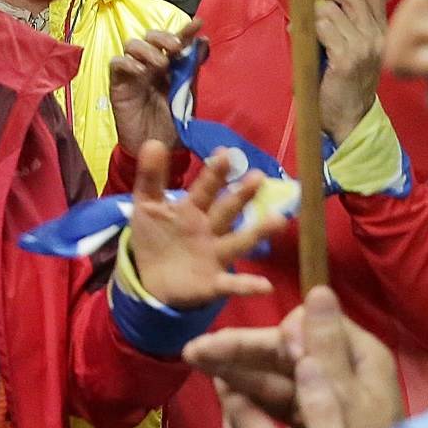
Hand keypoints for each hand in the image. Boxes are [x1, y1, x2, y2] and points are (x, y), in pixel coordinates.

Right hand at [108, 27, 188, 169]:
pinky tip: (141, 72)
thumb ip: (193, 69)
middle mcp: (150, 64)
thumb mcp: (188, 95)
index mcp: (170, 66)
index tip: (197, 24)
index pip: (175, 41)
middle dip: (163, 37)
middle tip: (175, 48)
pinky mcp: (118, 84)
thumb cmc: (172, 124)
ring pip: (132, 44)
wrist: (156, 149)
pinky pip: (116, 63)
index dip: (184, 30)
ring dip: (147, 49)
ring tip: (160, 64)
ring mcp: (133, 72)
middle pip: (150, 36)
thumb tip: (204, 41)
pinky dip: (128, 62)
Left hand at [123, 139, 278, 310]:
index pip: (205, 188)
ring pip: (238, 242)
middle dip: (241, 195)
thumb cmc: (156, 237)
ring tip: (279, 220)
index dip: (214, 173)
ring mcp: (215, 256)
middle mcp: (210, 229)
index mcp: (193, 209)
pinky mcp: (212, 283)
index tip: (225, 153)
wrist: (151, 279)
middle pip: (227, 210)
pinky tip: (266, 286)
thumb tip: (152, 141)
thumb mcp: (147, 206)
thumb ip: (150, 177)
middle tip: (258, 177)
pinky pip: (231, 284)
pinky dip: (248, 286)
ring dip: (257, 232)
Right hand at [185, 292, 397, 427]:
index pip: (315, 325)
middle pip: (289, 350)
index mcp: (363, 361)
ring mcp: (328, 400)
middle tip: (194, 349)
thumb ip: (326, 349)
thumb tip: (317, 293)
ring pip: (278, 375)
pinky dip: (249, 394)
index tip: (243, 343)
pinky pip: (277, 401)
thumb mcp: (344, 402)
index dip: (277, 332)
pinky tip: (219, 383)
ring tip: (194, 359)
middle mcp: (346, 373)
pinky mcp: (313, 425)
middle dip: (243, 348)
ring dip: (237, 367)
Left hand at [311, 0, 386, 141]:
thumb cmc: (347, 85)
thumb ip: (347, 25)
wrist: (349, 120)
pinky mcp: (346, 59)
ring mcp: (363, 48)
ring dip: (312, 11)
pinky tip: (297, 33)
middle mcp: (377, 37)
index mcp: (382, 32)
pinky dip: (306, 26)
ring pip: (333, 10)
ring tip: (301, 21)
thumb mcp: (355, 50)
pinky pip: (323, 28)